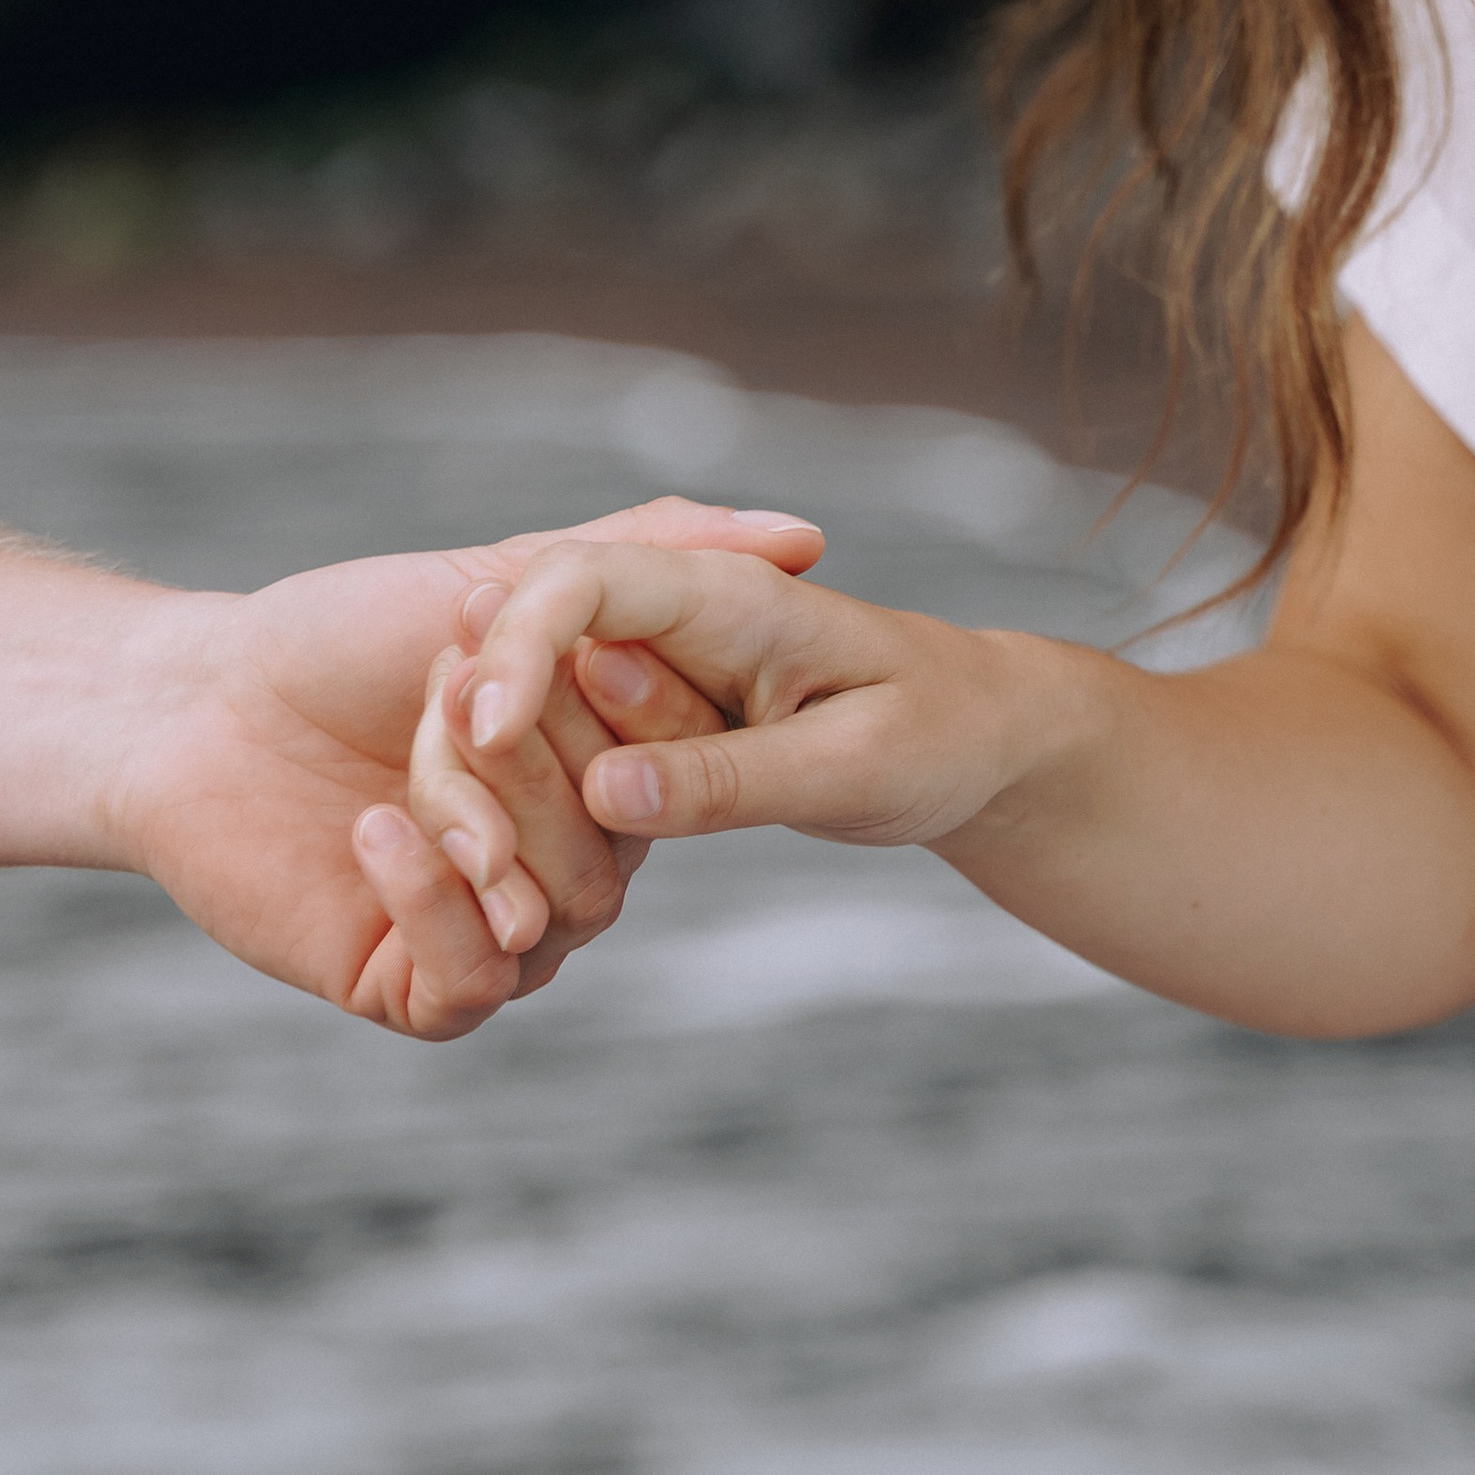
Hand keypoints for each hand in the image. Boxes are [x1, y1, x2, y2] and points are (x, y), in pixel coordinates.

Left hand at [119, 502, 822, 1040]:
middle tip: (457, 706)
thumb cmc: (341, 633)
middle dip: (538, 774)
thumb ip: (648, 552)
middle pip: (617, 857)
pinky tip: (376, 830)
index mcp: (591, 779)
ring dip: (487, 834)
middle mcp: (549, 862)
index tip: (556, 653)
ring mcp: (483, 929)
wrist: (196, 699)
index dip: (626, 722)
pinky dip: (434, 905)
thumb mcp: (504, 575)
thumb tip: (807, 533)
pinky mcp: (406, 982)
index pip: (672, 779)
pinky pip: (472, 984)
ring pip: (557, 922)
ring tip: (409, 773)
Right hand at [418, 541, 1038, 868]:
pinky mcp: (640, 726)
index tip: (490, 734)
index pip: (581, 579)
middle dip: (490, 731)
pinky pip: (560, 760)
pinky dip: (539, 816)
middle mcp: (665, 617)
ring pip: (528, 707)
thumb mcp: (853, 766)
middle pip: (526, 643)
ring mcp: (644, 671)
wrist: (984, 738)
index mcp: (722, 593)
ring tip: (518, 895)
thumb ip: (727, 778)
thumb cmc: (942, 733)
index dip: (520, 647)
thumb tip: (605, 795)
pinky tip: (534, 891)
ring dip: (506, 790)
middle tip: (490, 850)